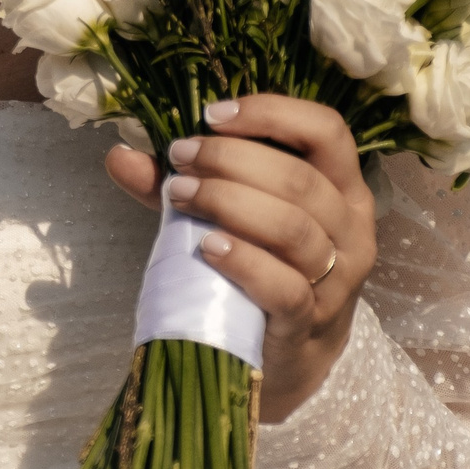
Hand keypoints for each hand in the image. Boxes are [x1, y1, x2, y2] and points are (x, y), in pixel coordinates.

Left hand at [104, 95, 375, 422]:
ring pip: (293, 228)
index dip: (272, 113)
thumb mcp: (228, 216)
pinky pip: (285, 287)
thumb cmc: (261, 267)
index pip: (326, 131)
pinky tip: (207, 246)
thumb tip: (119, 155)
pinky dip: (244, 261)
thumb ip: (184, 182)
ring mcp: (337, 279)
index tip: (212, 115)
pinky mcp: (310, 320)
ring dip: (229, 203)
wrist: (286, 354)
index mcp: (341, 188)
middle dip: (230, 160)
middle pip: (299, 179)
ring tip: (178, 196)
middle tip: (180, 159)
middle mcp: (350, 229)